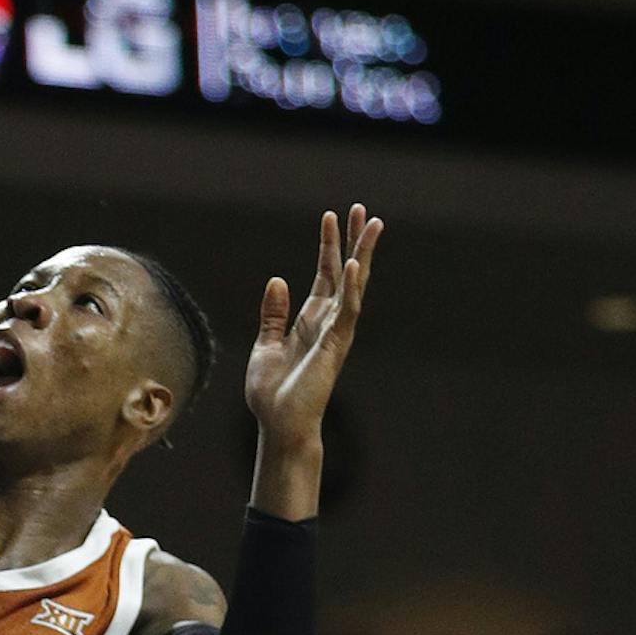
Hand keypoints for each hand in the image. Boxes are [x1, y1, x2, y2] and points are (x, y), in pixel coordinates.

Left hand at [245, 206, 383, 470]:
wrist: (279, 425)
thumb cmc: (273, 393)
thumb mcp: (265, 345)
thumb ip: (273, 314)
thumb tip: (278, 280)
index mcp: (309, 319)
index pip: (324, 274)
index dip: (327, 245)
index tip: (331, 217)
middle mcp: (327, 321)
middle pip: (344, 272)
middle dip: (352, 240)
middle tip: (362, 209)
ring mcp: (334, 332)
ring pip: (353, 285)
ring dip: (361, 254)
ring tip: (371, 224)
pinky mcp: (334, 346)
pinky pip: (346, 311)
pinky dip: (350, 288)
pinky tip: (353, 264)